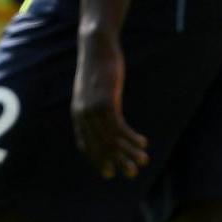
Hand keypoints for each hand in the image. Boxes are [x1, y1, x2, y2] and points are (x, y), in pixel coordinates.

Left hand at [73, 31, 146, 180]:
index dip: (97, 159)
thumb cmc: (98, 65)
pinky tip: (143, 143)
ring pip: (111, 139)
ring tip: (142, 162)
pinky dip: (131, 138)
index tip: (107, 171)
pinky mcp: (106, 102)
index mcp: (78, 113)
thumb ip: (96, 102)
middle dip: (115, 161)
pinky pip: (119, 127)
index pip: (85, 144)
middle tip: (128, 175)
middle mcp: (83, 115)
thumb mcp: (94, 88)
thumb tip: (105, 112)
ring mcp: (93, 109)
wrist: (96, 46)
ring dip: (128, 153)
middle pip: (100, 145)